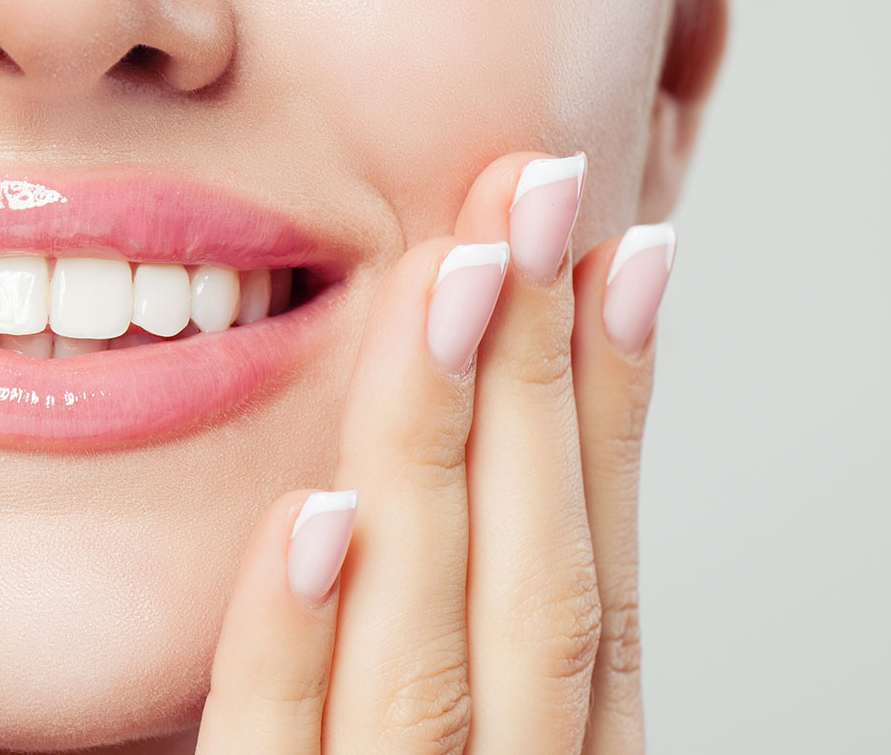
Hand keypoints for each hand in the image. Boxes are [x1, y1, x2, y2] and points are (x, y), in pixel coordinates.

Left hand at [196, 151, 672, 752]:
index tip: (621, 250)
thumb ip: (455, 650)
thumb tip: (493, 459)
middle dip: (538, 379)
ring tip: (448, 279)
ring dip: (437, 453)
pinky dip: (295, 635)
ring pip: (427, 652)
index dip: (612, 413)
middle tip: (532, 192)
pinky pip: (269, 750)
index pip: (596, 579)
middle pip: (537, 588)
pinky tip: (315, 511)